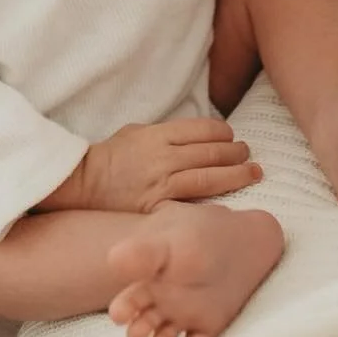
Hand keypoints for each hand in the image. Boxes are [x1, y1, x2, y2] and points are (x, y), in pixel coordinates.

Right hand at [40, 120, 261, 213]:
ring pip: (209, 177)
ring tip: (253, 172)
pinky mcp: (158, 207)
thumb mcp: (136, 131)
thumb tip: (196, 134)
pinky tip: (231, 200)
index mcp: (158, 134)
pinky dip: (214, 199)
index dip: (224, 133)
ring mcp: (161, 183)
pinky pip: (192, 202)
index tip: (232, 136)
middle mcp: (163, 157)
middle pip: (211, 152)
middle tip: (248, 154)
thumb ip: (166, 132)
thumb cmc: (111, 156)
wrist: (84, 184)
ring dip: (236, 174)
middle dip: (236, 152)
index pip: (203, 129)